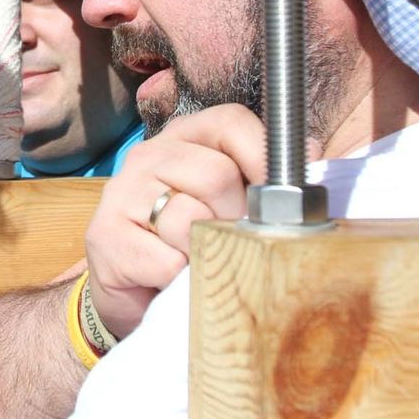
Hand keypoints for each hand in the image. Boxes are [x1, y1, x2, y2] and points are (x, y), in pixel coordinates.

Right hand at [84, 105, 268, 337]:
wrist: (132, 296)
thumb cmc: (188, 244)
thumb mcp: (229, 205)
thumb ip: (264, 177)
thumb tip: (312, 152)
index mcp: (184, 138)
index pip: (230, 122)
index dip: (263, 157)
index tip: (278, 200)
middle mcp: (148, 155)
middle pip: (216, 174)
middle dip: (234, 219)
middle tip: (227, 243)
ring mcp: (122, 192)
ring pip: (190, 220)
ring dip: (205, 253)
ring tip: (196, 261)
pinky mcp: (105, 235)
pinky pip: (168, 260)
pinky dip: (180, 279)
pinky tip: (169, 280)